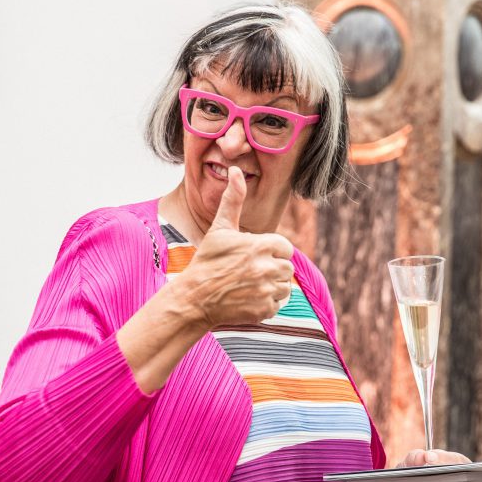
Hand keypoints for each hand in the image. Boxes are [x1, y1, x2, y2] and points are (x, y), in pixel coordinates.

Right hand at [178, 167, 293, 327]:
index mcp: (261, 245)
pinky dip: (267, 303)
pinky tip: (248, 298)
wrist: (194, 298)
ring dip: (272, 286)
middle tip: (249, 271)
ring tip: (249, 284)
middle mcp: (267, 268)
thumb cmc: (207, 260)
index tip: (255, 255)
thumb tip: (236, 170)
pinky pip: (278, 304)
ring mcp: (266, 290)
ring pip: (285, 286)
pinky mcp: (264, 310)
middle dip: (272, 268)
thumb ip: (233, 199)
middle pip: (287, 267)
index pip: (285, 247)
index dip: (272, 251)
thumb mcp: (220, 228)